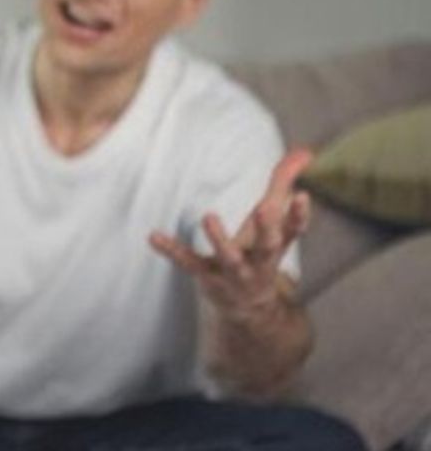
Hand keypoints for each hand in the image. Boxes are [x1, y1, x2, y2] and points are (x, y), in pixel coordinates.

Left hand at [149, 149, 312, 320]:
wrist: (250, 308)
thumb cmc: (260, 250)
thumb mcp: (272, 219)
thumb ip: (283, 182)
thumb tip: (306, 151)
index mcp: (277, 244)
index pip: (293, 229)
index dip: (298, 214)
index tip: (302, 195)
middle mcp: (260, 261)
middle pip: (267, 246)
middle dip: (267, 228)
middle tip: (264, 208)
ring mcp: (234, 272)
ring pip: (230, 258)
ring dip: (220, 239)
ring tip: (209, 217)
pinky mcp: (207, 276)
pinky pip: (188, 263)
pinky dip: (172, 250)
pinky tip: (153, 237)